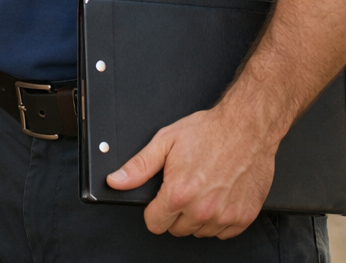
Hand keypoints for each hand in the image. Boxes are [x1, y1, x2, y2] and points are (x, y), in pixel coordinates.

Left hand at [106, 101, 276, 237]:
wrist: (245, 128)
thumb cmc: (207, 132)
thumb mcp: (165, 142)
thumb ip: (139, 166)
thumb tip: (116, 181)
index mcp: (179, 193)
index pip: (155, 224)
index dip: (153, 211)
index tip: (158, 201)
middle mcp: (202, 210)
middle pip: (177, 229)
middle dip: (174, 212)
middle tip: (183, 187)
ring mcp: (225, 216)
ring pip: (200, 232)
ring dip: (197, 216)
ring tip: (201, 188)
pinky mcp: (244, 218)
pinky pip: (223, 232)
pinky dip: (218, 219)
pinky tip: (217, 196)